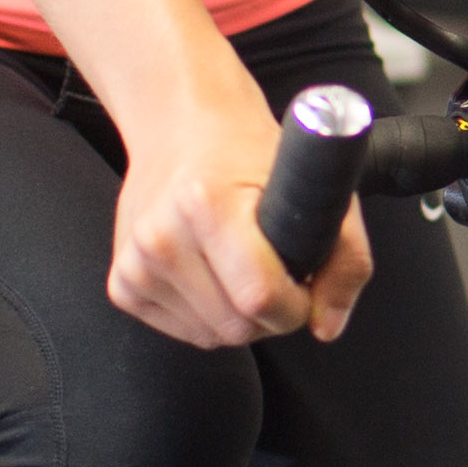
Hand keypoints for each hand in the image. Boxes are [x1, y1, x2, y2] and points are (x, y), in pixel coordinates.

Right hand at [107, 94, 369, 351]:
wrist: (180, 129)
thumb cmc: (247, 154)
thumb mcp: (315, 188)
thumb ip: (345, 260)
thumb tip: (328, 324)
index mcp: (205, 204)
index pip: (260, 296)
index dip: (297, 304)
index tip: (304, 282)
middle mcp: (160, 236)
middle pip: (236, 325)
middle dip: (272, 314)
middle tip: (276, 271)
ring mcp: (135, 263)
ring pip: (211, 337)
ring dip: (240, 317)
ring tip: (242, 266)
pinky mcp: (122, 284)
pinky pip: (185, 332)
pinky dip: (209, 316)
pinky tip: (212, 273)